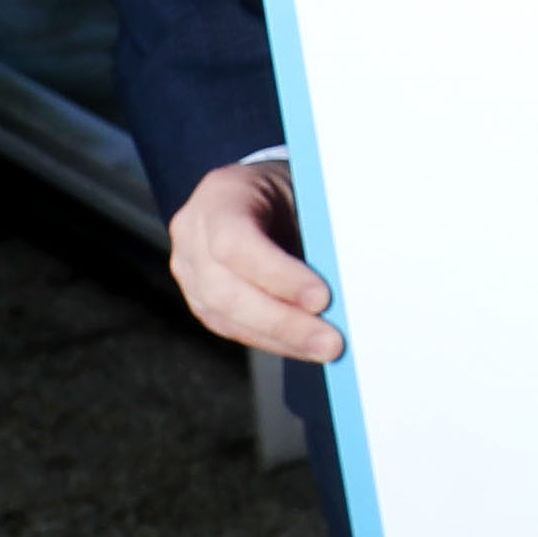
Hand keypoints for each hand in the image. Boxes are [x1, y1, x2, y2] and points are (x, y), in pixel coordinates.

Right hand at [171, 158, 339, 361]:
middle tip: (329, 341)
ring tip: (323, 348)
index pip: (235, 243)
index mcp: (221, 194)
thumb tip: (348, 280)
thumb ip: (319, 230)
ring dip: (280, 338)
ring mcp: (189, 267)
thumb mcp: (308, 191)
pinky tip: (303, 346)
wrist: (265, 190)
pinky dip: (271, 339)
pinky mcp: (199, 295)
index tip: (322, 298)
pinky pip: (230, 326)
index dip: (277, 275)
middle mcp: (193, 232)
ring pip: (224, 315)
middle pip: (226, 290)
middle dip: (282, 321)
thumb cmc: (291, 188)